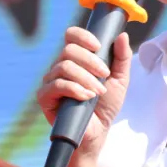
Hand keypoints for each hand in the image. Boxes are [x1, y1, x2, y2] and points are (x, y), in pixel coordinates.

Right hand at [37, 28, 131, 154]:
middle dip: (90, 62)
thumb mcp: (120, 79)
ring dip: (86, 78)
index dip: (83, 36)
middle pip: (68, 50)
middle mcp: (60, 66)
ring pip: (64, 67)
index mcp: (76, 59)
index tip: (98, 46)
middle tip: (104, 76)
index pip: (71, 36)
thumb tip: (122, 35)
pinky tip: (86, 97)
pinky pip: (56, 85)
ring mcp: (51, 81)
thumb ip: (122, 58)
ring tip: (98, 92)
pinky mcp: (45, 97)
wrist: (98, 132)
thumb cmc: (106, 105)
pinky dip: (74, 89)